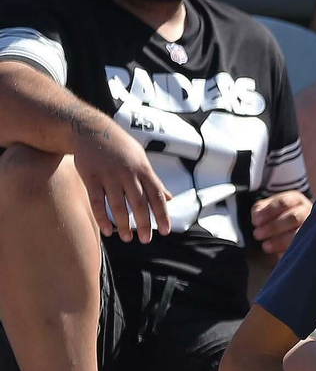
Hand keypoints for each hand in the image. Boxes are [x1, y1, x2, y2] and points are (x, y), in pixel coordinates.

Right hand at [72, 119, 170, 242]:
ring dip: (123, 224)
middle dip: (144, 224)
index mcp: (143, 170)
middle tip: (146, 240)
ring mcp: (108, 176)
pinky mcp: (90, 177)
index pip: (157, 196)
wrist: (92, 130)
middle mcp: (128, 174)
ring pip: (117, 205)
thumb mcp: (141, 160)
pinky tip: (107, 231)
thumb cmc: (121, 148)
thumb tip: (169, 198)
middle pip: (139, 203)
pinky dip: (102, 218)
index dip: (162, 215)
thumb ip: (154, 181)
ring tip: (127, 238)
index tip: (165, 231)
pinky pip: (97, 201)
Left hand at [251, 190, 310, 255]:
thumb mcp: (267, 208)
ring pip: (299, 233)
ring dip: (280, 240)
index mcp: (295, 199)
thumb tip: (257, 218)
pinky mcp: (311, 242)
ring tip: (266, 246)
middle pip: (293, 217)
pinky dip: (289, 251)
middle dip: (274, 227)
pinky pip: (302, 247)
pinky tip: (278, 254)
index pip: (283, 202)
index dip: (269, 212)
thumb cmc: (277, 215)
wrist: (291, 226)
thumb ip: (259, 210)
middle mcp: (306, 211)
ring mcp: (312, 226)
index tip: (256, 222)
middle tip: (257, 234)